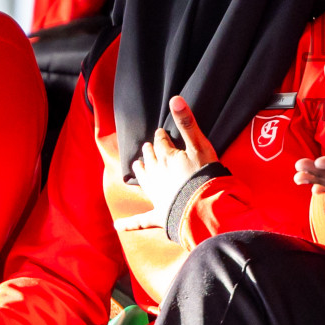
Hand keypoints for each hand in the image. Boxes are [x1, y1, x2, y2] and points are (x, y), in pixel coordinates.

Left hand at [116, 95, 218, 231]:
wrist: (206, 207)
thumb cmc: (205, 175)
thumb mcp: (200, 146)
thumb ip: (187, 123)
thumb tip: (174, 98)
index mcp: (166, 158)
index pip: (161, 143)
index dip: (161, 137)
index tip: (160, 133)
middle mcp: (156, 175)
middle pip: (150, 160)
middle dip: (148, 152)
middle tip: (146, 147)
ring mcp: (156, 196)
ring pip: (143, 181)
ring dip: (140, 173)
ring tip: (136, 166)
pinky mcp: (159, 215)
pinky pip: (141, 221)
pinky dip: (129, 224)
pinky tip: (118, 226)